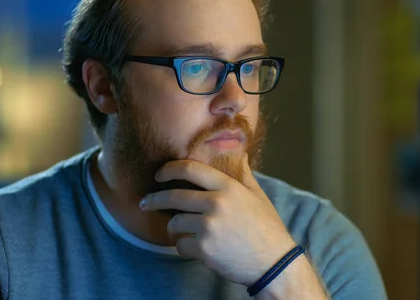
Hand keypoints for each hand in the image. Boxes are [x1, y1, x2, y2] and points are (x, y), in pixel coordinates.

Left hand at [139, 154, 296, 286]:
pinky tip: (197, 249)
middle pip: (174, 196)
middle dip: (155, 199)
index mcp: (228, 187)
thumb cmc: (267, 228)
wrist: (273, 263)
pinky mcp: (204, 249)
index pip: (191, 169)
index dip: (170, 169)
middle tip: (146, 203)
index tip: (159, 174)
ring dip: (175, 228)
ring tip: (183, 232)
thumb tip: (239, 154)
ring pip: (175, 223)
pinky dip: (185, 248)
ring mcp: (208, 227)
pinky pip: (180, 245)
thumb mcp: (258, 196)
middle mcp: (216, 203)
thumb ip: (244, 175)